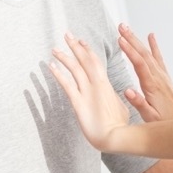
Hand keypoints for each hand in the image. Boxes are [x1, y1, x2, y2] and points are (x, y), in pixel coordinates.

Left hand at [50, 32, 133, 150]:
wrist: (116, 137)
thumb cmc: (120, 126)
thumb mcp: (121, 107)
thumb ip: (115, 99)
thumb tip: (116, 97)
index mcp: (107, 84)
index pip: (96, 62)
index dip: (88, 50)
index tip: (82, 41)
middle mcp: (97, 84)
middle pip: (85, 60)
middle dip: (75, 46)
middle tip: (67, 35)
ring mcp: (87, 92)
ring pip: (74, 69)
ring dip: (64, 57)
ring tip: (55, 48)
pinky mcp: (78, 103)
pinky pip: (66, 84)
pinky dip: (58, 74)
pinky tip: (51, 66)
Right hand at [117, 24, 172, 122]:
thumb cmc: (164, 120)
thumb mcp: (149, 116)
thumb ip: (138, 103)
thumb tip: (127, 91)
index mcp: (151, 86)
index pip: (139, 64)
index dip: (129, 51)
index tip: (120, 40)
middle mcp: (157, 77)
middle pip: (143, 54)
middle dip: (131, 39)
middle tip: (120, 27)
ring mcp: (161, 75)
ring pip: (148, 53)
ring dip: (137, 40)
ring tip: (127, 28)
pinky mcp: (164, 76)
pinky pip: (158, 57)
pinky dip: (154, 46)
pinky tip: (151, 36)